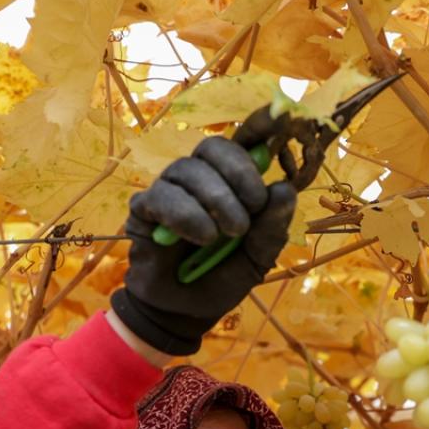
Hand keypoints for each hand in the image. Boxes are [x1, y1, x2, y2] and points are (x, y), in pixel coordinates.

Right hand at [112, 129, 296, 355]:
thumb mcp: (257, 258)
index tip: (280, 115)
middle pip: (213, 146)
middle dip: (239, 172)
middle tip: (252, 209)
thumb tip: (284, 188)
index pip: (241, 142)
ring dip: (217, 200)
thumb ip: (272, 227)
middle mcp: (198, 179)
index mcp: (229, 184)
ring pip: (189, 169)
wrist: (185, 313)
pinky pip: (163, 196)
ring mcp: (169, 190)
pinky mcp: (144, 210)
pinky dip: (188, 216)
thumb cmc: (220, 278)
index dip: (258, 124)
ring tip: (228, 234)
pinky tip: (202, 238)